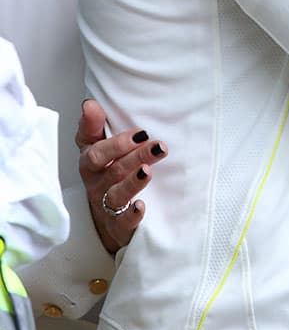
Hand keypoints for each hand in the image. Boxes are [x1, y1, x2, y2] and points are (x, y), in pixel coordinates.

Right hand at [75, 99, 167, 254]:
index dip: (116, 143)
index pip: (96, 152)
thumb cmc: (105, 174)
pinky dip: (131, 215)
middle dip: (135, 156)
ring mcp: (105, 206)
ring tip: (148, 171)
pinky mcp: (117, 226)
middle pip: (113, 170)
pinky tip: (141, 207)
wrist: (106, 217)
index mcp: (91, 163)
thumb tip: (89, 103)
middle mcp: (96, 184)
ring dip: (133, 182)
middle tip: (158, 146)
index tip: (140, 132)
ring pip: (117, 194)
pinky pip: (122, 222)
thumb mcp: (97, 147)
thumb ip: (94, 126)